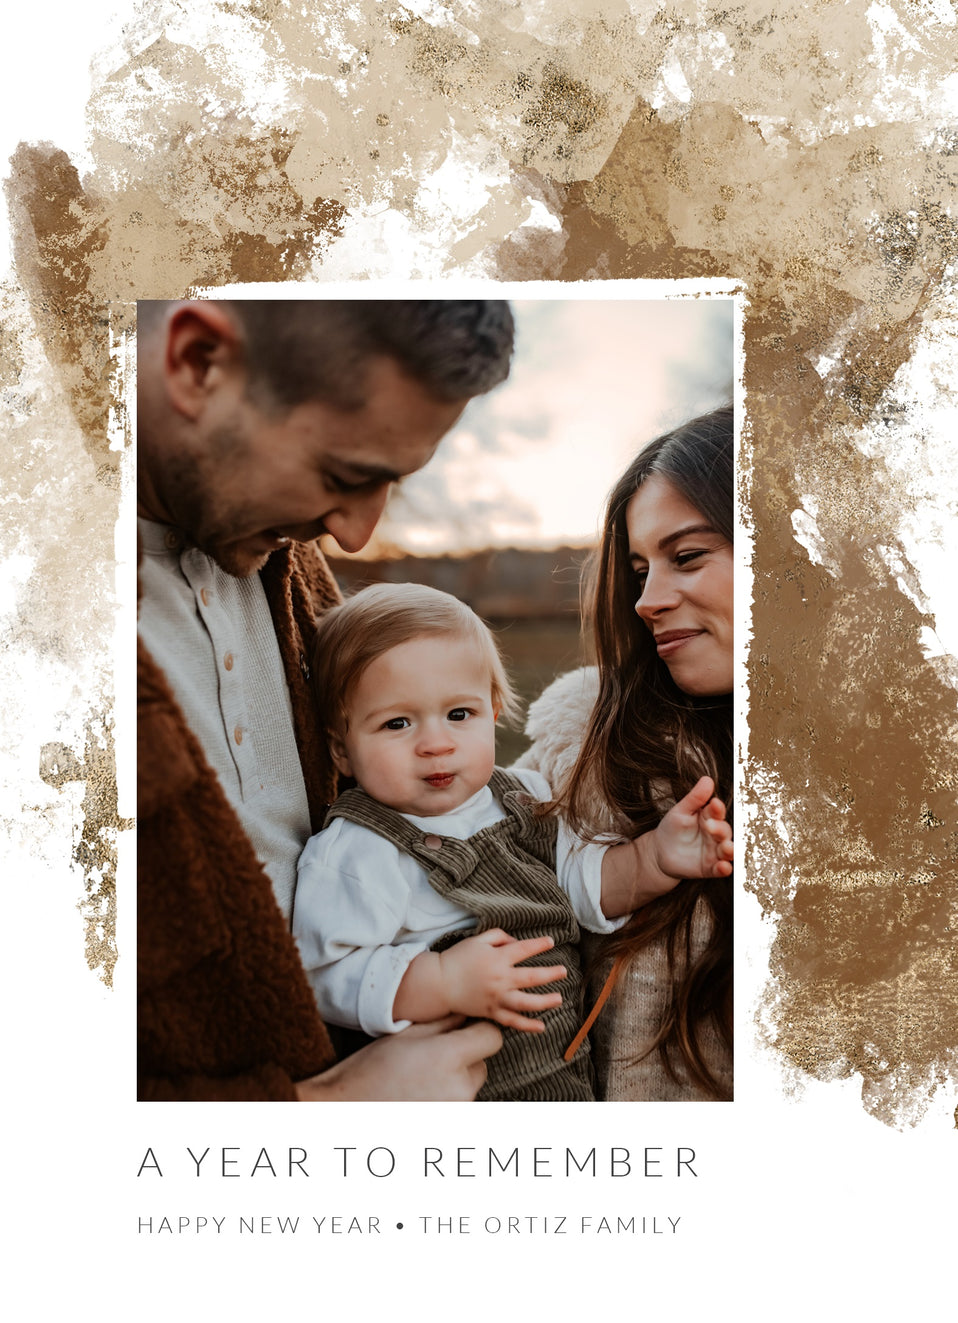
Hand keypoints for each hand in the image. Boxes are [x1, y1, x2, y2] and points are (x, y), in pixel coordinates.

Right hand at [295, 1015, 502, 1101]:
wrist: (346, 1110)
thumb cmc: (372, 1068)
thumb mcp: (408, 1033)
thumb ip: (446, 1021)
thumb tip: (469, 1012)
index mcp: (450, 1057)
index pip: (492, 1037)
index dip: (478, 1030)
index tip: (462, 1030)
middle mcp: (460, 1089)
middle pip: (482, 1064)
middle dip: (465, 1057)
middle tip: (432, 1056)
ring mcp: (456, 1112)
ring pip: (470, 1087)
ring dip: (455, 1081)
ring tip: (420, 1079)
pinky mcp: (450, 1127)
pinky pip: (458, 1106)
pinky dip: (446, 1100)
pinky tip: (419, 1098)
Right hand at [439, 929, 566, 1032]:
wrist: (439, 983)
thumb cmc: (458, 958)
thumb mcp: (478, 940)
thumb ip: (500, 936)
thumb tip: (517, 943)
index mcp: (497, 958)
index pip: (525, 949)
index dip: (540, 945)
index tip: (551, 942)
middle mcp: (500, 979)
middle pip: (532, 977)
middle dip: (551, 974)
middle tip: (564, 972)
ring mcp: (496, 998)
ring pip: (526, 1002)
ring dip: (545, 1001)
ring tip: (559, 999)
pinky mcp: (491, 1012)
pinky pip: (513, 1021)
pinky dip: (527, 1025)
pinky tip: (541, 1026)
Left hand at [653, 776, 732, 881]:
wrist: (659, 852)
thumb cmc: (672, 828)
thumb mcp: (680, 811)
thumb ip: (694, 798)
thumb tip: (707, 779)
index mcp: (709, 817)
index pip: (717, 812)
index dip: (716, 808)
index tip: (714, 804)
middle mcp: (715, 834)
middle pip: (724, 831)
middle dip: (720, 829)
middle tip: (711, 826)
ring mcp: (714, 851)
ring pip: (727, 850)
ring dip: (729, 849)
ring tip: (726, 847)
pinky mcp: (710, 867)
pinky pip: (720, 869)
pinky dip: (723, 868)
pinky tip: (723, 866)